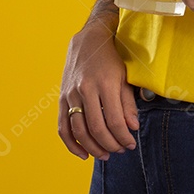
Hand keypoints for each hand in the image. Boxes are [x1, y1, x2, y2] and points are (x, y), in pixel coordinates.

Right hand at [57, 24, 138, 159]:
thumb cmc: (111, 58)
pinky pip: (63, 127)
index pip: (114, 120)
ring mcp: (71, 94)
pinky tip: (83, 153)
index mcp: (105, 83)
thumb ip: (127, 103)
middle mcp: (86, 89)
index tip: (130, 144)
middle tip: (120, 150)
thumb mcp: (125, 76)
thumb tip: (131, 127)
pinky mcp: (62, 98)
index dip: (123, 137)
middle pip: (97, 128)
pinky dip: (71, 144)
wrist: (89, 39)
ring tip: (105, 154)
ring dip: (92, 147)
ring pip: (79, 130)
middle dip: (110, 144)